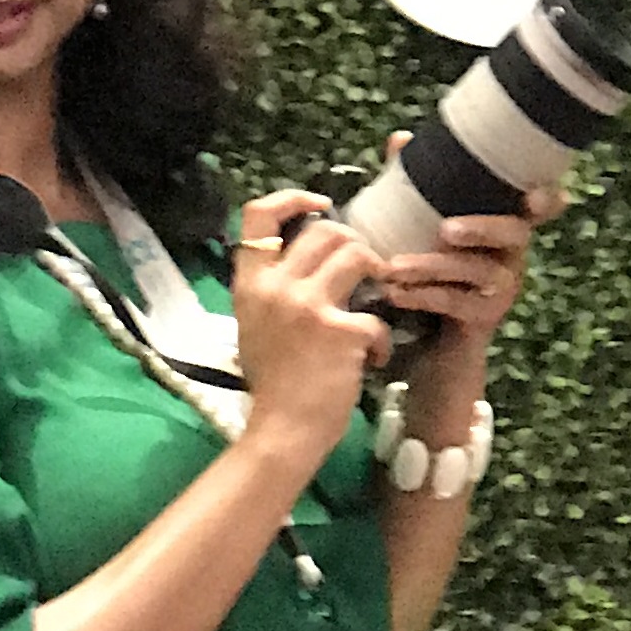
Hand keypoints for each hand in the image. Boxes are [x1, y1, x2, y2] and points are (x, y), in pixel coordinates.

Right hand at [229, 189, 392, 476]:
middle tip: (364, 267)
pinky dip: (382, 340)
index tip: (320, 204)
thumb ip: (273, 291)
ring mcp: (307, 307)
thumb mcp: (255, 327)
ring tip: (379, 300)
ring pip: (356, 255)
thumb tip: (306, 261)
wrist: (282, 432)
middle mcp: (275, 288)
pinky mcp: (341, 332)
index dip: (293, 198)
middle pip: (324, 230)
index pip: (258, 215)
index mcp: (249, 285)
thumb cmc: (272, 385)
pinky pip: (376, 318)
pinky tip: (375, 359)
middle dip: (354, 243)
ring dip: (376, 273)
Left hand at [360, 145, 559, 389]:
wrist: (428, 339)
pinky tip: (395, 293)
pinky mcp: (484, 317)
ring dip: (432, 267)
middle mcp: (511, 254)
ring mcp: (502, 287)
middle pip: (515, 233)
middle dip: (482, 227)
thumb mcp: (422, 224)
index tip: (535, 196)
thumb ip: (415, 184)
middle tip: (446, 229)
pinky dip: (422, 296)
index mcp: (503, 225)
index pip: (539, 207)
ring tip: (395, 268)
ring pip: (477, 270)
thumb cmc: (432, 267)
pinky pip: (456, 302)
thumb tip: (401, 139)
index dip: (547, 200)